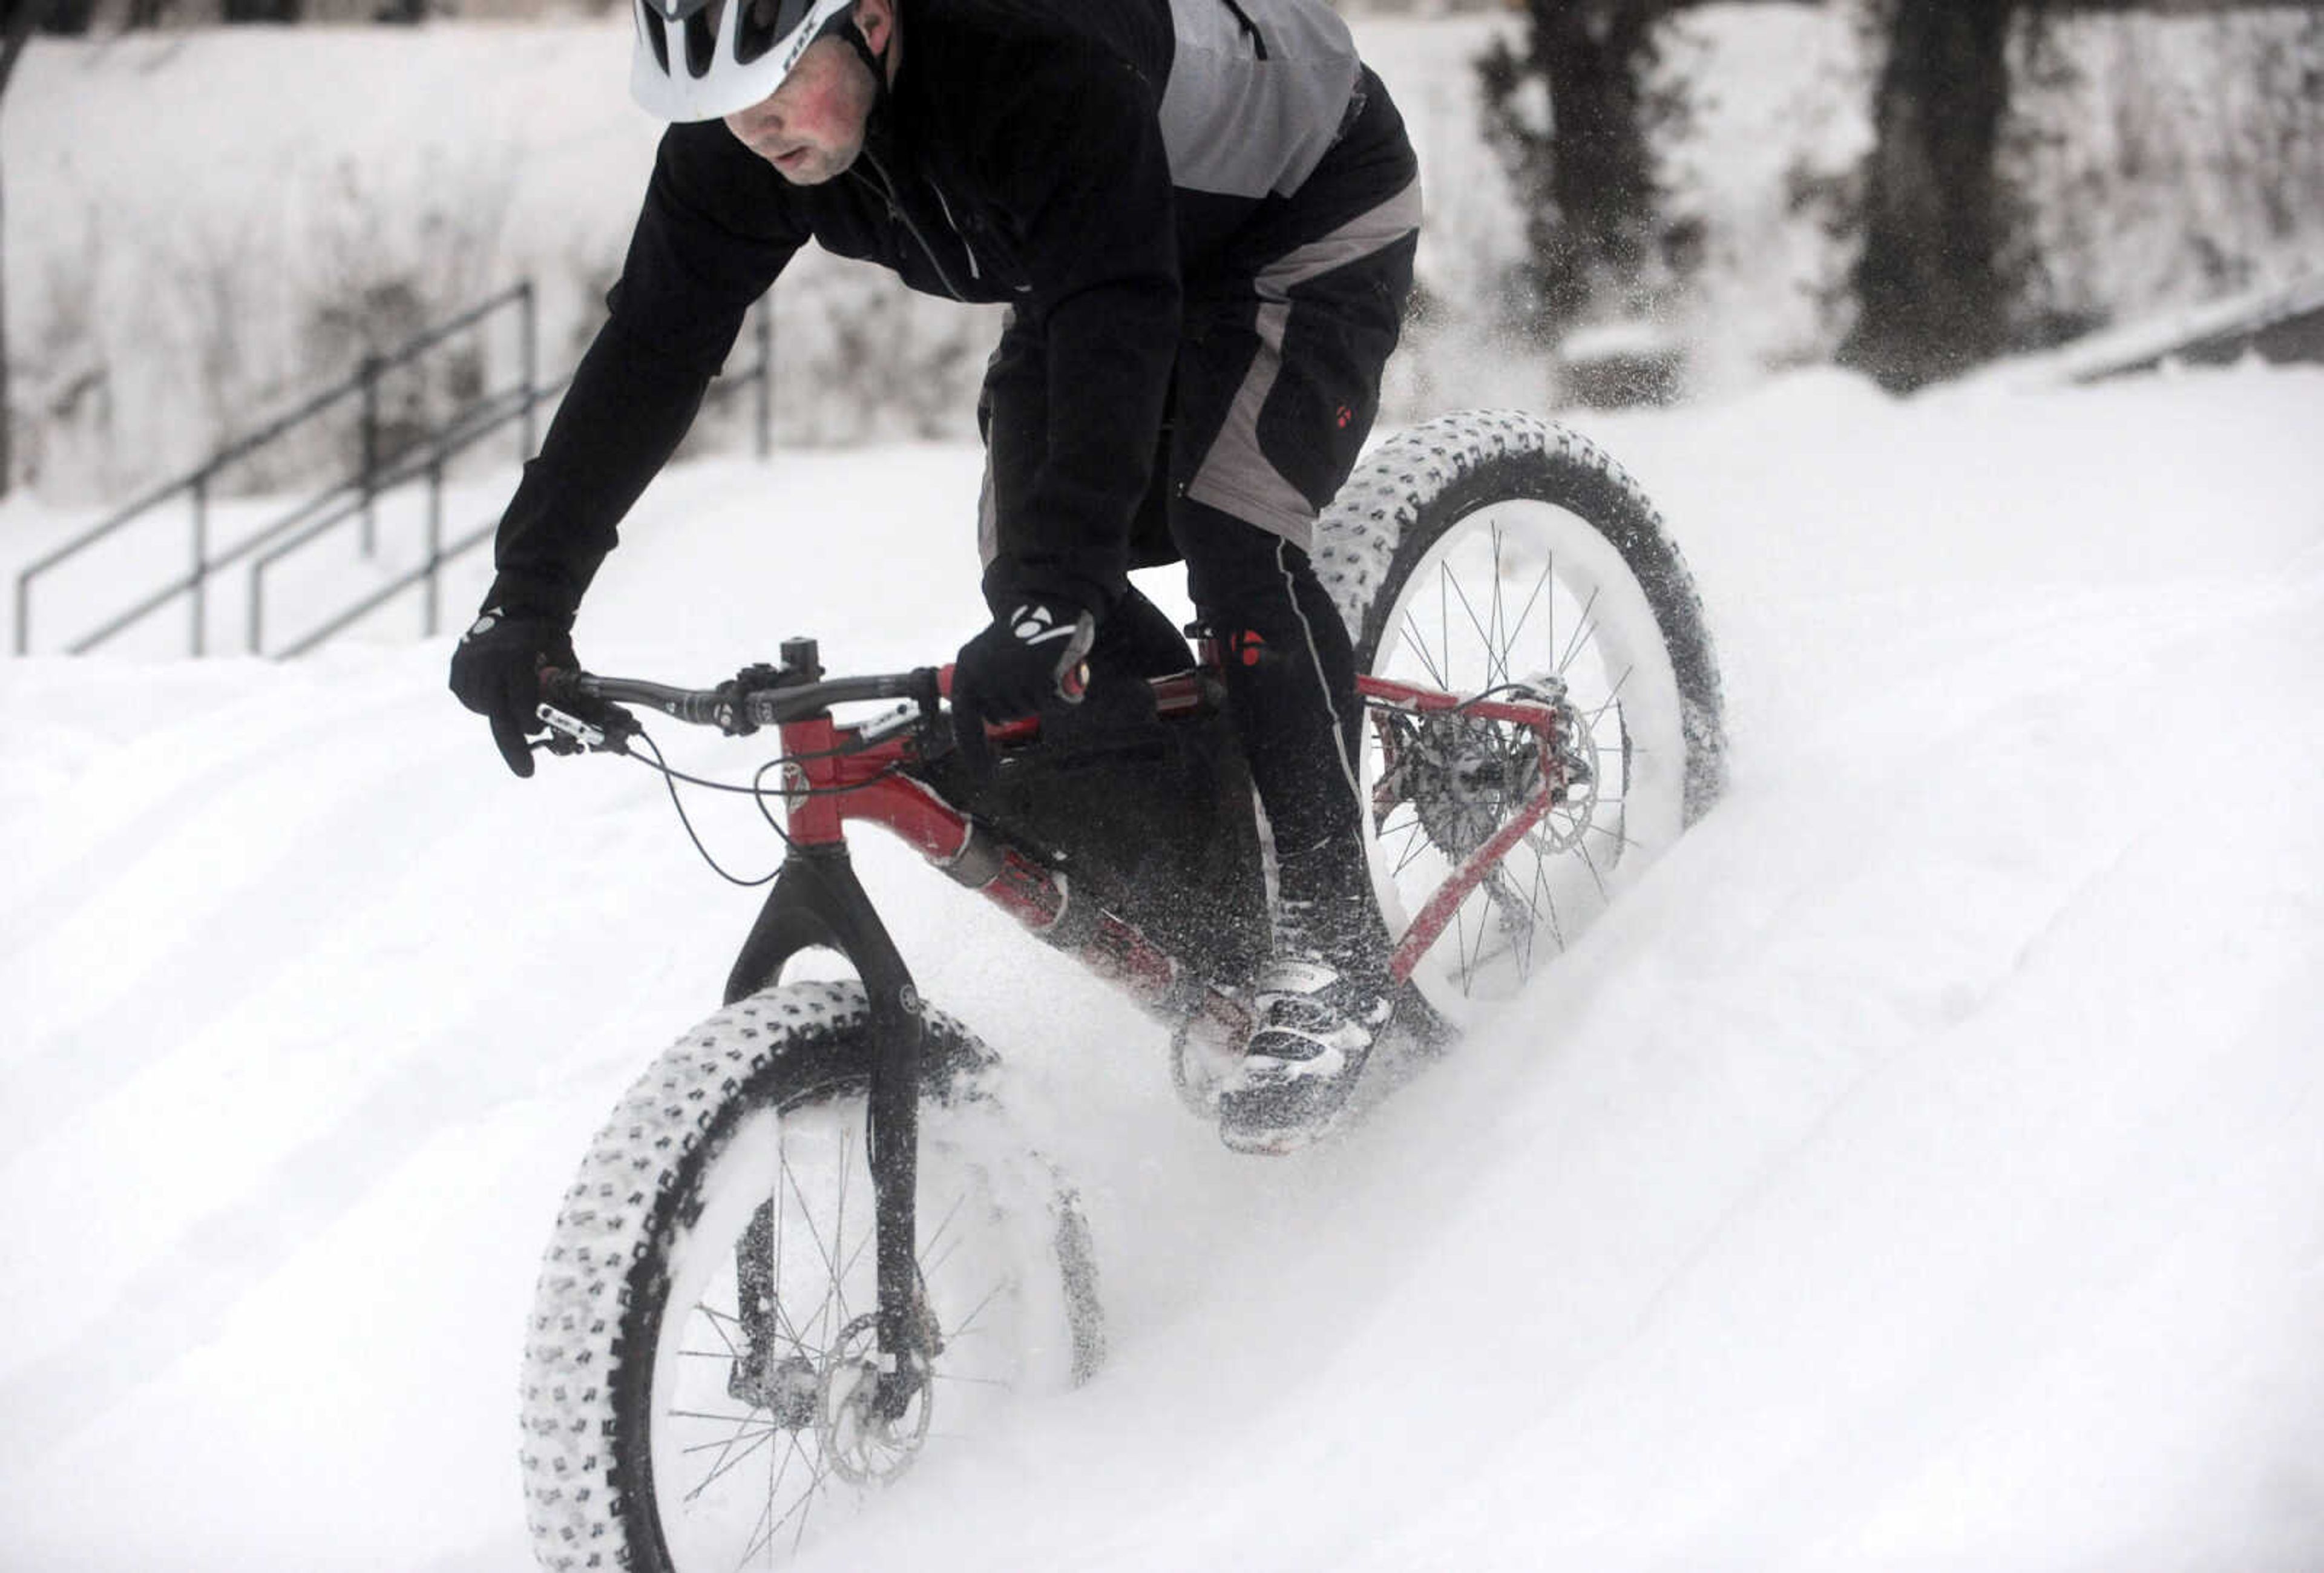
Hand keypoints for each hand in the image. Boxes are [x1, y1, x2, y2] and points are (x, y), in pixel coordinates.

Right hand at [448, 608, 578, 777]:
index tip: (539, 734)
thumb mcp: (563, 653)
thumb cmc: (545, 636)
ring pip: (483, 708)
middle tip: (526, 772)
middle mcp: (487, 660)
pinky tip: (499, 695)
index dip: (531, 723)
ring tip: (515, 707)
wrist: (515, 609)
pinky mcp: (456, 670)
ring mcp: (467, 664)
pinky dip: (485, 704)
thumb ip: (568, 684)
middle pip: (498, 714)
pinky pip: (470, 699)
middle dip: (513, 747)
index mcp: (516, 655)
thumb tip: (589, 720)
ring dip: (501, 718)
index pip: (521, 701)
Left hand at [949, 598, 1095, 760]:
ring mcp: (1011, 680)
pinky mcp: (1039, 679)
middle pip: (1002, 717)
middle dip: (1016, 705)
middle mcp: (985, 678)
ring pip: (1028, 710)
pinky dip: (1060, 693)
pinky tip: (1056, 668)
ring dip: (1038, 695)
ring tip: (1039, 665)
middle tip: (1025, 675)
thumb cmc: (1021, 631)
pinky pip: (1054, 704)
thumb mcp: (990, 657)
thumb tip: (989, 721)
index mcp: (967, 673)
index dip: (975, 752)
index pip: (966, 724)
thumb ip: (985, 686)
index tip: (985, 774)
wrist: (1048, 600)